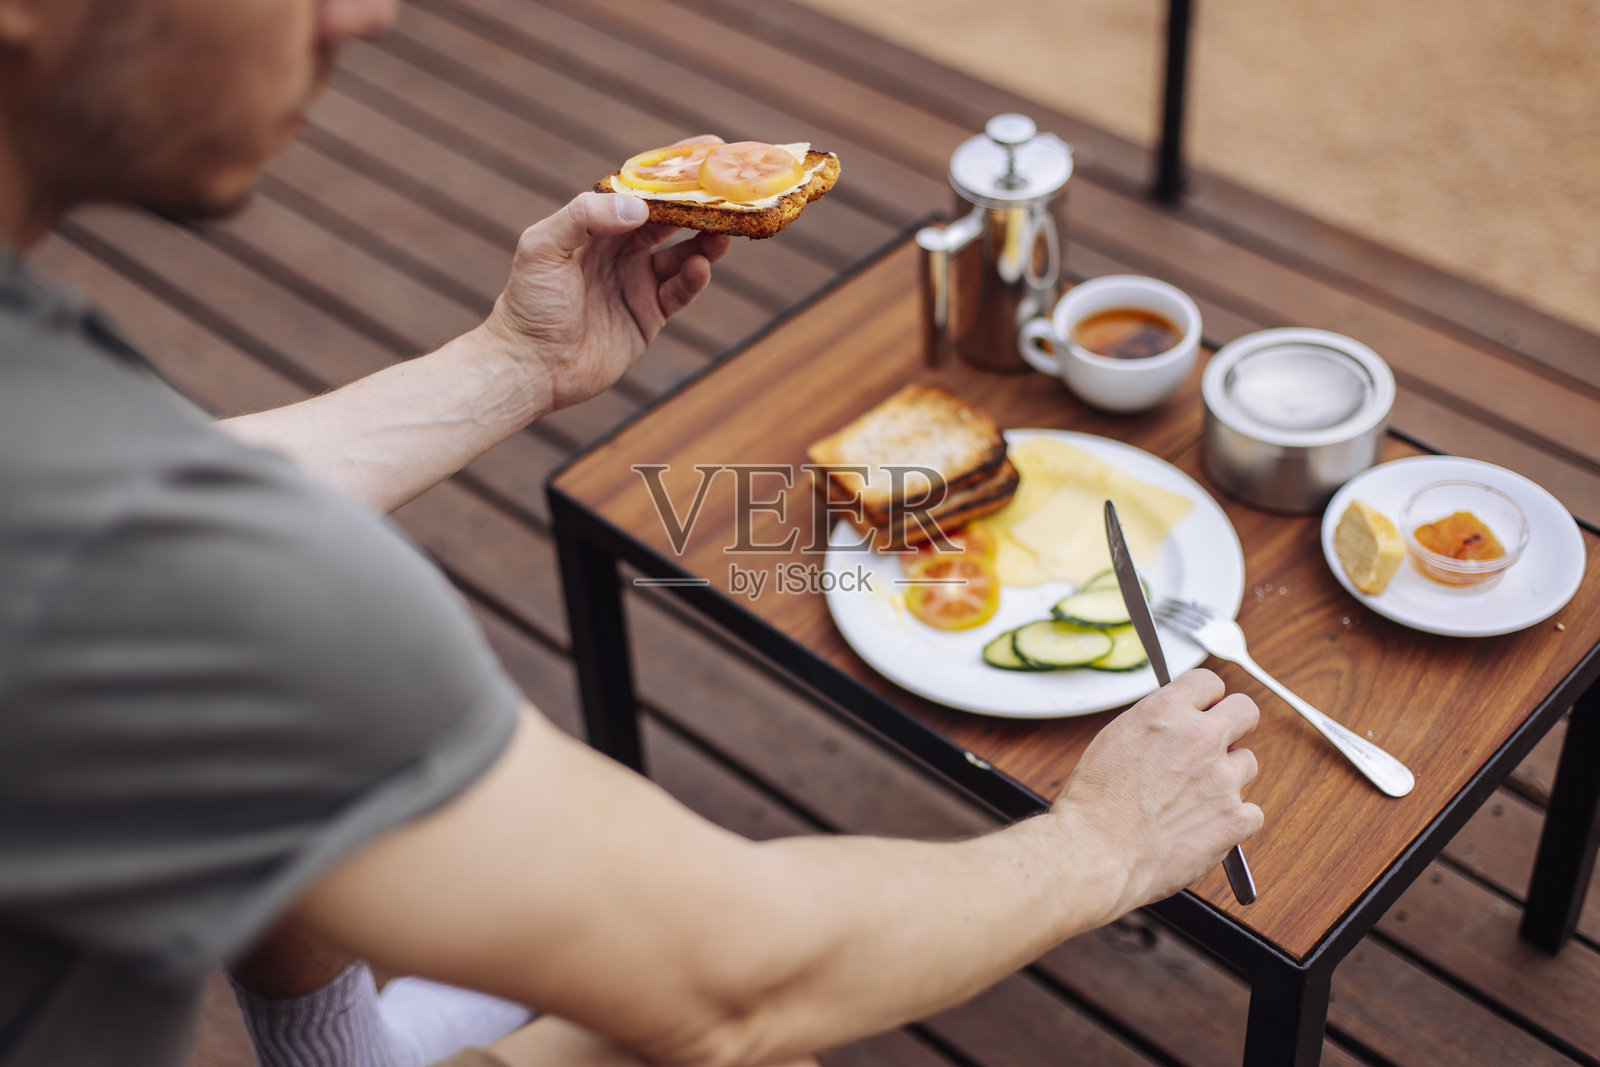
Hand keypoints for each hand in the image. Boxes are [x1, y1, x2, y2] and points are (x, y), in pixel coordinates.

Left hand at [483, 169, 730, 412]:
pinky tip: (700, 266)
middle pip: (669, 220)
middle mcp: (619, 250)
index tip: (706, 150)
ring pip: (682, 254)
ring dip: (705, 242)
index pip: (639, 190)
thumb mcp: (543, 247)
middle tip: (730, 191)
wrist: (531, 366)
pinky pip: (680, 292)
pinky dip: (693, 278)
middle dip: (699, 204)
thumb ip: (584, 216)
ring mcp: (636, 282)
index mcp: (594, 226)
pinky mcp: (648, 316)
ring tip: (723, 231)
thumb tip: (639, 208)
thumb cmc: (529, 302)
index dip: (670, 170)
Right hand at [1052, 669, 1260, 916]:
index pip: (1208, 682)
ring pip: (1247, 763)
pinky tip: (1203, 826)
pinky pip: (1251, 811)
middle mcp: (1200, 738)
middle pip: (1245, 710)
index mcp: (1166, 712)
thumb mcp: (1114, 739)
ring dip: (1227, 776)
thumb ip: (1154, 724)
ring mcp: (1223, 779)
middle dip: (1234, 723)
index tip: (1203, 710)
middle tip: (1218, 742)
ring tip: (1194, 797)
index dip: (1205, 698)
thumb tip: (1173, 723)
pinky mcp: (1235, 819)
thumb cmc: (1093, 803)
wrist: (1096, 852)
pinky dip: (1232, 820)